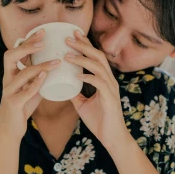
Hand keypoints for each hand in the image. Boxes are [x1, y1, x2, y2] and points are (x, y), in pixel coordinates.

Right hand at [0, 30, 60, 138]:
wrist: (10, 129)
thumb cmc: (22, 105)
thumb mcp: (31, 87)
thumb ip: (40, 75)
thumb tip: (59, 63)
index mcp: (11, 73)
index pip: (16, 51)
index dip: (28, 40)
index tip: (43, 31)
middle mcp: (7, 79)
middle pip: (10, 56)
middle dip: (27, 47)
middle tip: (43, 42)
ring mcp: (9, 91)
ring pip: (22, 74)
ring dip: (40, 66)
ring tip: (56, 62)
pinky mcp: (14, 103)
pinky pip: (24, 92)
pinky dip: (35, 84)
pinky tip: (45, 77)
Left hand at [65, 30, 127, 149]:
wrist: (112, 139)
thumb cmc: (99, 121)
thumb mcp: (83, 105)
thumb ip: (75, 94)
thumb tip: (62, 87)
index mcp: (104, 80)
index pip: (95, 57)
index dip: (85, 45)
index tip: (73, 35)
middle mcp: (109, 80)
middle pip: (98, 56)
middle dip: (83, 45)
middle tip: (68, 37)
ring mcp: (111, 88)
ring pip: (98, 66)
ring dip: (82, 59)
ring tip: (67, 54)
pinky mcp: (110, 98)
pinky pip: (100, 83)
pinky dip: (88, 77)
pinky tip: (77, 75)